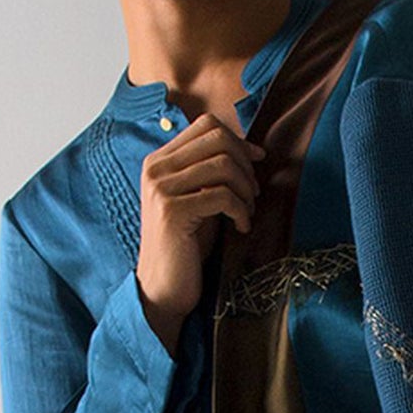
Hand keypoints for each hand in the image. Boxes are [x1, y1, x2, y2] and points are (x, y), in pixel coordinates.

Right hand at [135, 110, 267, 351]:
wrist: (162, 287)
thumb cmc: (186, 246)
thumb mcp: (198, 199)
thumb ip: (212, 172)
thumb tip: (252, 149)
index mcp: (160, 160)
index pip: (206, 125)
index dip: (239, 140)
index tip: (255, 162)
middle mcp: (156, 169)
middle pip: (217, 138)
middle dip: (245, 164)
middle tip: (252, 193)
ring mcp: (161, 188)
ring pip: (223, 164)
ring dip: (246, 189)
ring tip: (247, 211)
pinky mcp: (172, 211)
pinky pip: (223, 195)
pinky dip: (241, 210)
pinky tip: (241, 227)